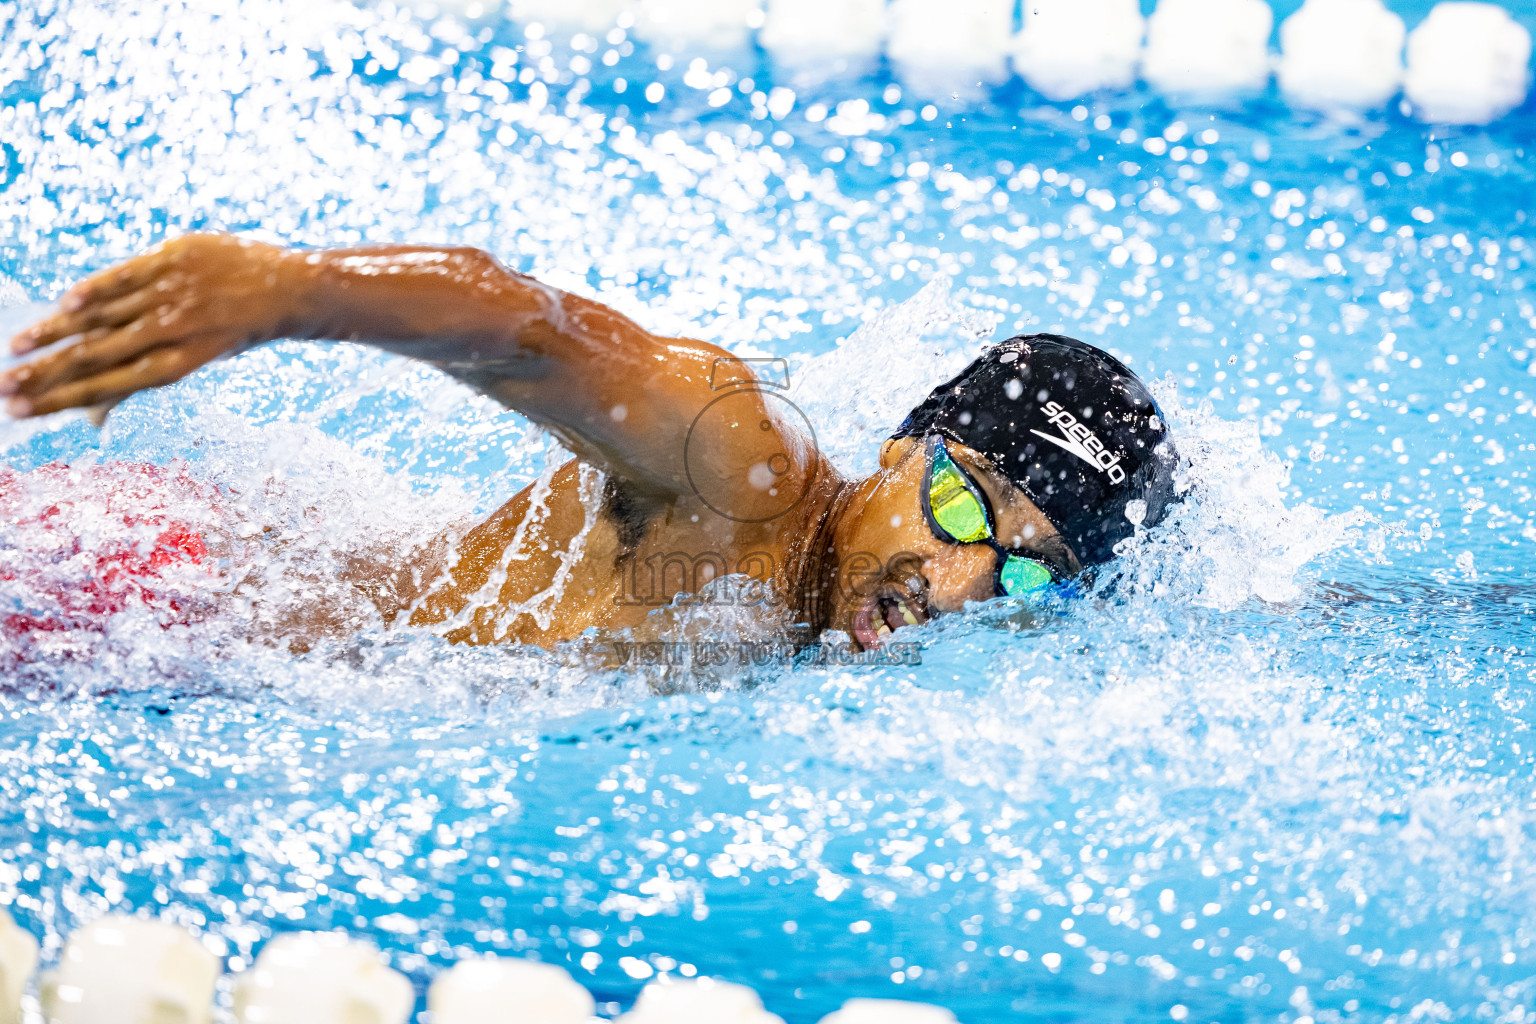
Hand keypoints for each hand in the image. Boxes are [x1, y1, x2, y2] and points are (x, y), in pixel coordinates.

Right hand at [1, 233, 298, 417]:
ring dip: (55, 334)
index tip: (19, 409)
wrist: (286, 288)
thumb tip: (92, 424)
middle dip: (46, 376)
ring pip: (104, 318)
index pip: (105, 388)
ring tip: (17, 348)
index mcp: (176, 364)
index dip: (60, 400)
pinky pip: (126, 277)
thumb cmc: (228, 330)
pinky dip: (95, 291)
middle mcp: (172, 333)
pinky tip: (65, 307)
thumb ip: (135, 384)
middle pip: (97, 358)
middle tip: (4, 389)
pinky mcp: (173, 260)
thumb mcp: (188, 361)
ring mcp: (172, 295)